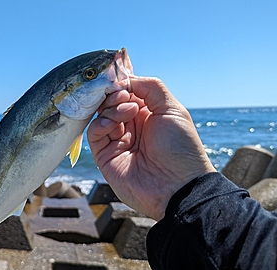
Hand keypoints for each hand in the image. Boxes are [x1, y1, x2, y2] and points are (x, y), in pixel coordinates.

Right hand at [87, 76, 215, 219]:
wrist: (178, 186)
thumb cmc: (181, 148)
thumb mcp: (172, 109)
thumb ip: (150, 87)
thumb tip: (126, 79)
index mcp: (147, 115)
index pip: (127, 93)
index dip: (122, 83)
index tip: (119, 76)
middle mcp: (131, 126)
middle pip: (110, 102)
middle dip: (114, 94)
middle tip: (123, 94)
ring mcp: (117, 141)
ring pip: (101, 115)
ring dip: (111, 108)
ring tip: (128, 111)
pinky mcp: (105, 156)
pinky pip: (94, 133)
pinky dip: (101, 123)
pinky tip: (114, 123)